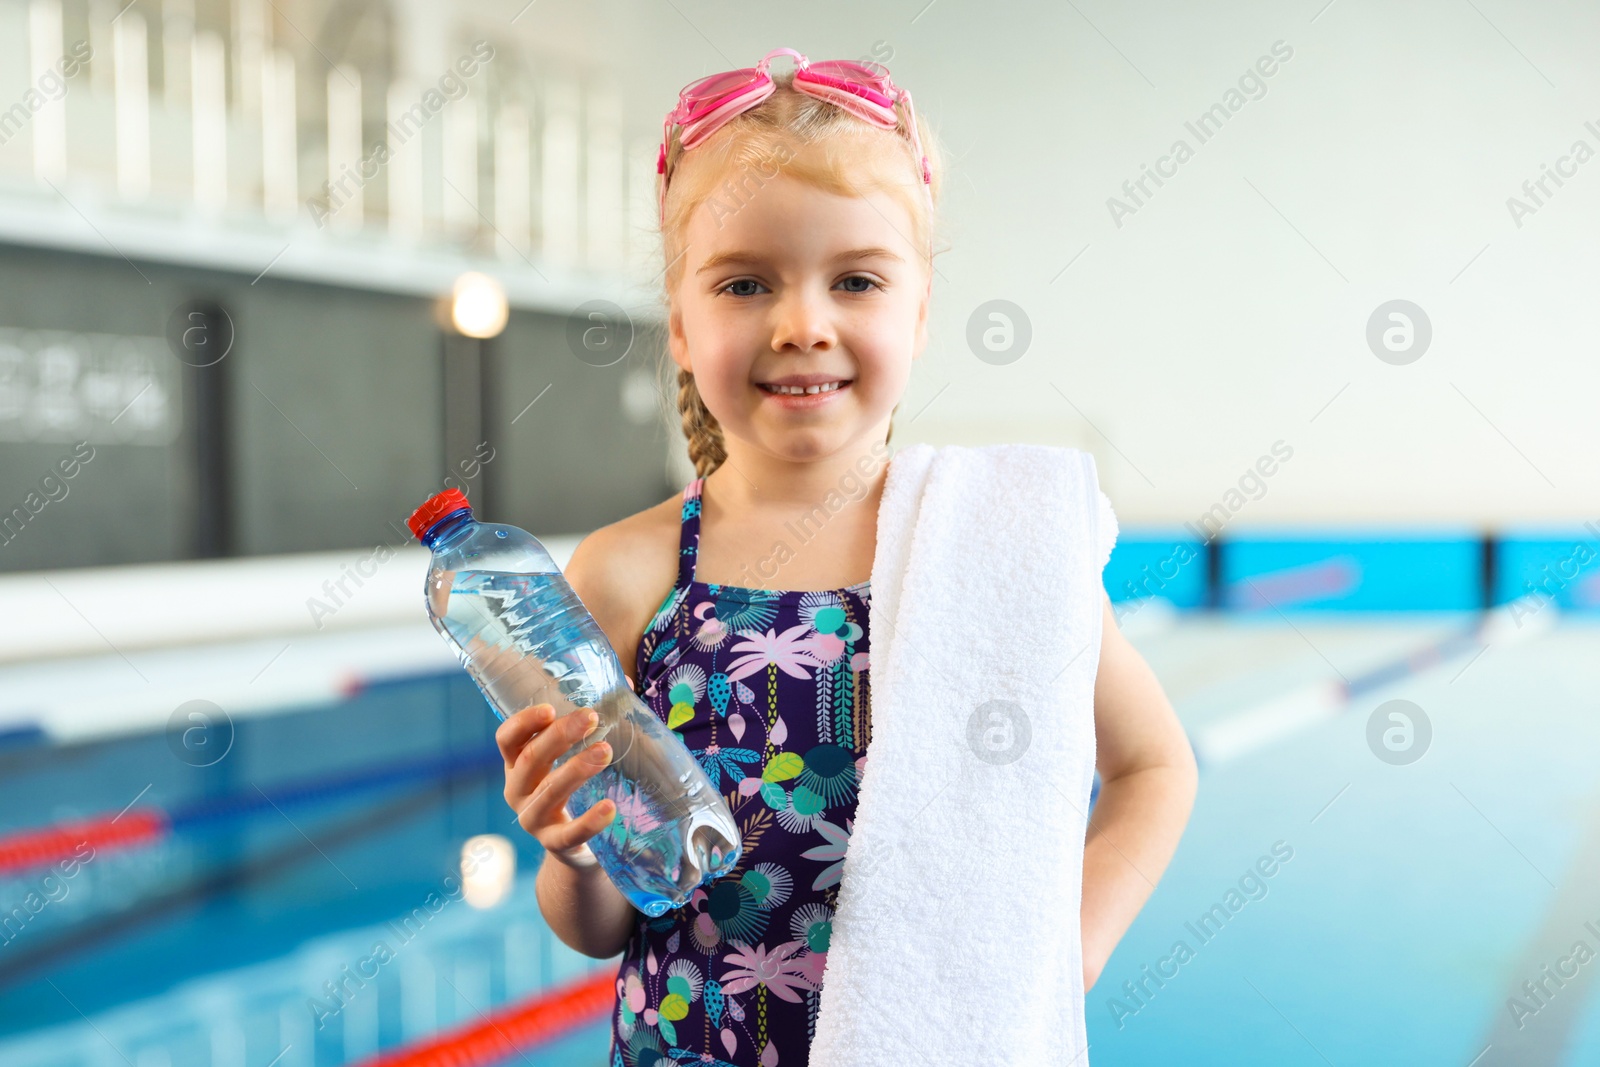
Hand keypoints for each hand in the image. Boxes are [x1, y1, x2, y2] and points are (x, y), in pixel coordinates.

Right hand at [498, 702, 614, 867]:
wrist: (576, 845)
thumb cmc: (574, 788)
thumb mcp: (571, 757)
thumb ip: (588, 725)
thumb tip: (627, 685)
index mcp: (517, 765)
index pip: (507, 740)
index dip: (524, 723)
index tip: (549, 707)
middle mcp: (517, 791)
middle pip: (531, 759)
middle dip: (560, 736)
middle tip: (591, 718)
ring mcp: (533, 820)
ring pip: (549, 792)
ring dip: (576, 769)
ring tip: (605, 751)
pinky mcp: (555, 844)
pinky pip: (571, 833)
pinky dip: (590, 820)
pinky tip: (610, 807)